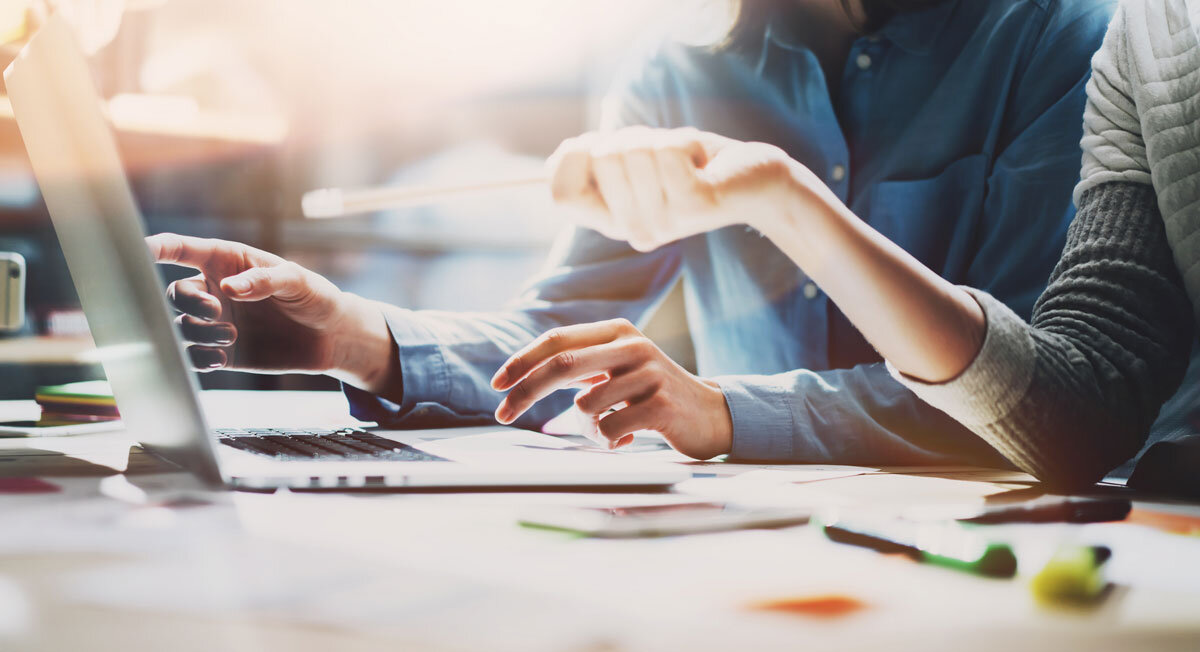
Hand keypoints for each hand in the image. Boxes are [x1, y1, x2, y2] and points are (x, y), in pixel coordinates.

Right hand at [145, 233, 392, 389]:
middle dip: (187, 301)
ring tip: (231, 336)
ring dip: (198, 331)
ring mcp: (216, 322)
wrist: (331, 336)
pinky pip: (194, 356)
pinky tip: (219, 359)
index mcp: (227, 262)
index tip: (139, 251)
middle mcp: (214, 289)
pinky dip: (198, 359)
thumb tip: (229, 288)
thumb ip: (264, 280)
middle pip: (174, 293)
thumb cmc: (315, 297)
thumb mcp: (297, 281)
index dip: (156, 248)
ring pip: (181, 326)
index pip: (182, 249)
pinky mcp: (222, 352)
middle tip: (216, 311)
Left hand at [490, 319, 732, 458]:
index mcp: (617, 331)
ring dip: (586, 428)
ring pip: (585, 406)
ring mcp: (649, 374)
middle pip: (561, 365)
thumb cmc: (651, 394)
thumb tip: (521, 376)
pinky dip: (610, 440)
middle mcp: (633, 345)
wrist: (710, 414)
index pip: (557, 340)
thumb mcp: (617, 367)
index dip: (522, 361)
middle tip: (502, 415)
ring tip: (609, 430)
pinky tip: (630, 437)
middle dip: (525, 392)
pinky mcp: (661, 405)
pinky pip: (611, 428)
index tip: (497, 384)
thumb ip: (580, 364)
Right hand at [547, 126, 818, 251]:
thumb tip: (560, 156)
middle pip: (600, 158)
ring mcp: (662, 221)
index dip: (572, 158)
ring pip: (634, 150)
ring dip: (661, 139)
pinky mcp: (692, 205)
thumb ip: (596, 158)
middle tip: (662, 155)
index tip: (600, 145)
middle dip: (631, 137)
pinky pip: (667, 151)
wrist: (754, 180)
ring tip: (685, 161)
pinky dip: (686, 141)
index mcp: (613, 221)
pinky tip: (702, 163)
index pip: (561, 194)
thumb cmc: (693, 165)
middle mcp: (633, 230)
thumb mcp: (637, 160)